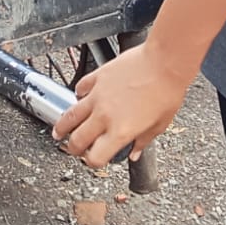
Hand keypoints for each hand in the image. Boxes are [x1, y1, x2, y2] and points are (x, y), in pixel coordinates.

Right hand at [52, 42, 190, 167]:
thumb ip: (142, 141)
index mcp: (121, 132)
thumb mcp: (159, 125)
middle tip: (72, 149)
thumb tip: (135, 153)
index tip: (94, 159)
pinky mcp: (97, 77)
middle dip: (72, 148)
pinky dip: (78, 96)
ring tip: (58, 131)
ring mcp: (98, 96)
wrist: (163, 63)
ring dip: (62, 126)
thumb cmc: (167, 91)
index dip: (92, 162)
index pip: (95, 157)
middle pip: (77, 140)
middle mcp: (105, 116)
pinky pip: (80, 88)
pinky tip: (79, 98)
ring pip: (70, 115)